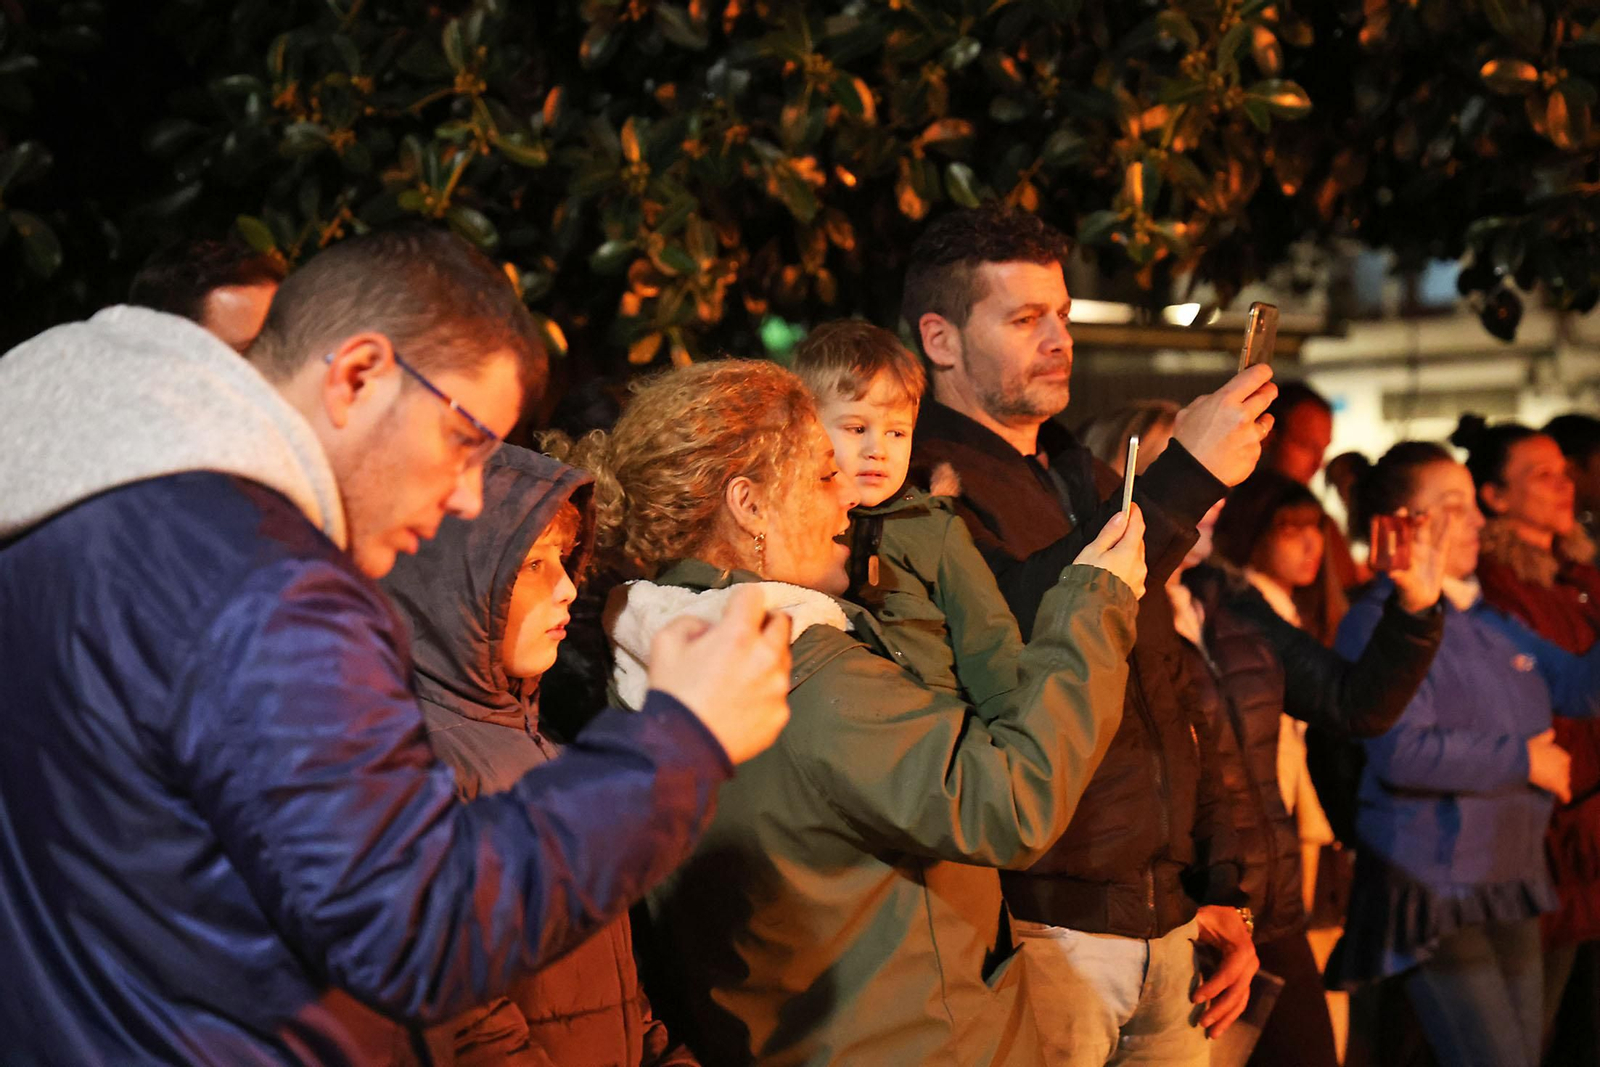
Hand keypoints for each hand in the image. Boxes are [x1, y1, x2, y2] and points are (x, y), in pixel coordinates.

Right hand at [647, 585, 792, 764]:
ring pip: (783, 659)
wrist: (682, 748)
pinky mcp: (780, 714)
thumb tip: (710, 627)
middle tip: (747, 637)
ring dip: (767, 659)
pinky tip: (743, 704)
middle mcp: (766, 657)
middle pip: (782, 623)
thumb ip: (692, 622)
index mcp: (738, 634)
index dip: (741, 601)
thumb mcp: (665, 643)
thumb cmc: (672, 692)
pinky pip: (778, 694)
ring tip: (742, 676)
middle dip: (765, 624)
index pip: (754, 596)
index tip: (733, 611)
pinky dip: (765, 693)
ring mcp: (777, 688)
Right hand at [1074, 505, 1147, 598]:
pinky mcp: (1136, 591)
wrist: (1091, 610)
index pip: (1137, 526)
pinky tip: (1116, 570)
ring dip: (1129, 551)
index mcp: (1129, 552)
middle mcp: (1139, 565)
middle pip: (1138, 542)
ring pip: (1137, 558)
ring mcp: (1139, 579)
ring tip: (1112, 552)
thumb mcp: (1093, 550)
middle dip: (1130, 533)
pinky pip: (1135, 573)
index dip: (1135, 513)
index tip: (1132, 505)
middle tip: (1118, 527)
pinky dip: (1128, 566)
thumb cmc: (1088, 578)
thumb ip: (1110, 533)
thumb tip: (1122, 517)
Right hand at [1171, 364, 1277, 486]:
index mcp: (1225, 400)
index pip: (1255, 376)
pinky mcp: (1254, 453)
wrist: (1190, 475)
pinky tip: (1234, 449)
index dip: (1262, 372)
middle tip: (1266, 391)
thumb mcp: (1189, 412)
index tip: (1264, 372)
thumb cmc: (1187, 443)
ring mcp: (1251, 436)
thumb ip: (1210, 400)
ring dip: (1259, 420)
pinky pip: (1257, 444)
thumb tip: (1225, 396)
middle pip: (1268, 394)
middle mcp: (1242, 415)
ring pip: (1266, 421)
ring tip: (1245, 426)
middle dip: (1267, 391)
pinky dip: (1249, 444)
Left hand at [1192, 904, 1258, 1038]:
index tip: (1194, 998)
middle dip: (1220, 1009)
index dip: (1213, 987)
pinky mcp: (1244, 979)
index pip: (1229, 973)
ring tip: (1211, 1034)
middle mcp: (1250, 962)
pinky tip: (1219, 1026)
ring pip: (1241, 1000)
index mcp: (1241, 947)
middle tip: (1201, 1023)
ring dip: (1227, 1018)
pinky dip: (1230, 1014)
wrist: (1230, 915)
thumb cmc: (1213, 915)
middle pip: (1237, 992)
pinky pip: (1240, 1000)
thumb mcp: (1202, 915)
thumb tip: (1172, 939)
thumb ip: (1190, 926)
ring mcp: (1249, 972)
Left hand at [1388, 508, 1459, 613]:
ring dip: (1427, 519)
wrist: (1420, 599)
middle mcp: (1411, 548)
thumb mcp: (1403, 584)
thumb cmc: (1406, 590)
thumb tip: (1391, 574)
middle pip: (1411, 528)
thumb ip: (1399, 578)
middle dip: (1414, 519)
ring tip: (1429, 509)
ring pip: (1425, 530)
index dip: (1398, 521)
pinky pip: (1443, 540)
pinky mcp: (1439, 555)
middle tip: (1419, 513)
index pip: (1398, 532)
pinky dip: (1447, 529)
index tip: (1400, 511)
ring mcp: (1426, 549)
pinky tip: (1450, 517)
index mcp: (1400, 552)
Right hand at [1528, 728, 1572, 803]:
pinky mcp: (1558, 786)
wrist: (1522, 760)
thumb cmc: (1528, 749)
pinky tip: (1564, 799)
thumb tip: (1552, 731)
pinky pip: (1565, 793)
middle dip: (1558, 773)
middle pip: (1564, 772)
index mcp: (1562, 754)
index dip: (1555, 764)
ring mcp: (1562, 776)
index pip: (1564, 761)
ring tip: (1549, 784)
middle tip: (1545, 775)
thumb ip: (1547, 736)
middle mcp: (1565, 765)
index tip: (1547, 765)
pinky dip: (1565, 796)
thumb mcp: (1537, 739)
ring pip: (1564, 782)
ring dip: (1559, 783)